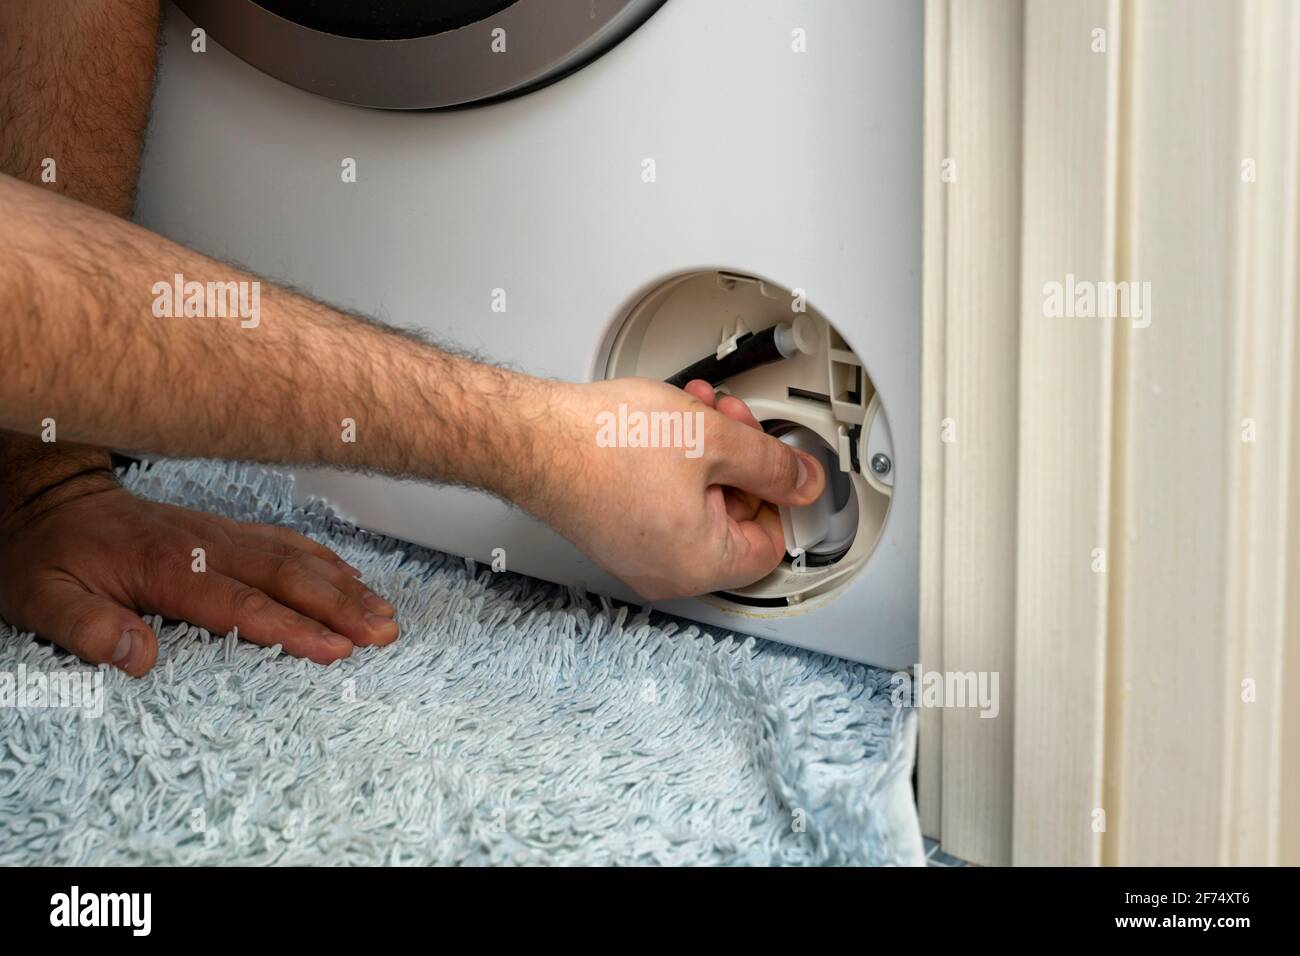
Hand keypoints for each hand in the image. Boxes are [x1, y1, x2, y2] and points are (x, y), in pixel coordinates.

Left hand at [0, 471, 398, 675]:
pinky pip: (286, 542)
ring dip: (344, 586)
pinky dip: (326, 562)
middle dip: (341, 606)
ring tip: (385, 616)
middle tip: (384, 634)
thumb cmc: (43, 553)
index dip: (291, 628)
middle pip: (287, 575)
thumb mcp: (40, 597)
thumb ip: (87, 627)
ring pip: (296, 555)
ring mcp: (219, 533)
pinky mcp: (224, 530)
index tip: (335, 650)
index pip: (241, 603)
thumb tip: (140, 659)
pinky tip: (352, 581)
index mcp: (165, 566)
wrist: (45, 497)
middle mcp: (204, 544)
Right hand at [530, 377, 825, 599]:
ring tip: (694, 411)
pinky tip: (666, 426)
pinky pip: (664, 506)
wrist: (531, 437)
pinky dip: (674, 466)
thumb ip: (773, 465)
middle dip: (739, 463)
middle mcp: (666, 573)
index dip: (779, 494)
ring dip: (706, 454)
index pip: (772, 543)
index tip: (775, 462)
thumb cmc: (604, 443)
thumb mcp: (716, 439)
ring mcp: (635, 557)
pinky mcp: (613, 534)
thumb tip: (805, 482)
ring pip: (699, 507)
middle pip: (734, 521)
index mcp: (699, 564)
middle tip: (730, 420)